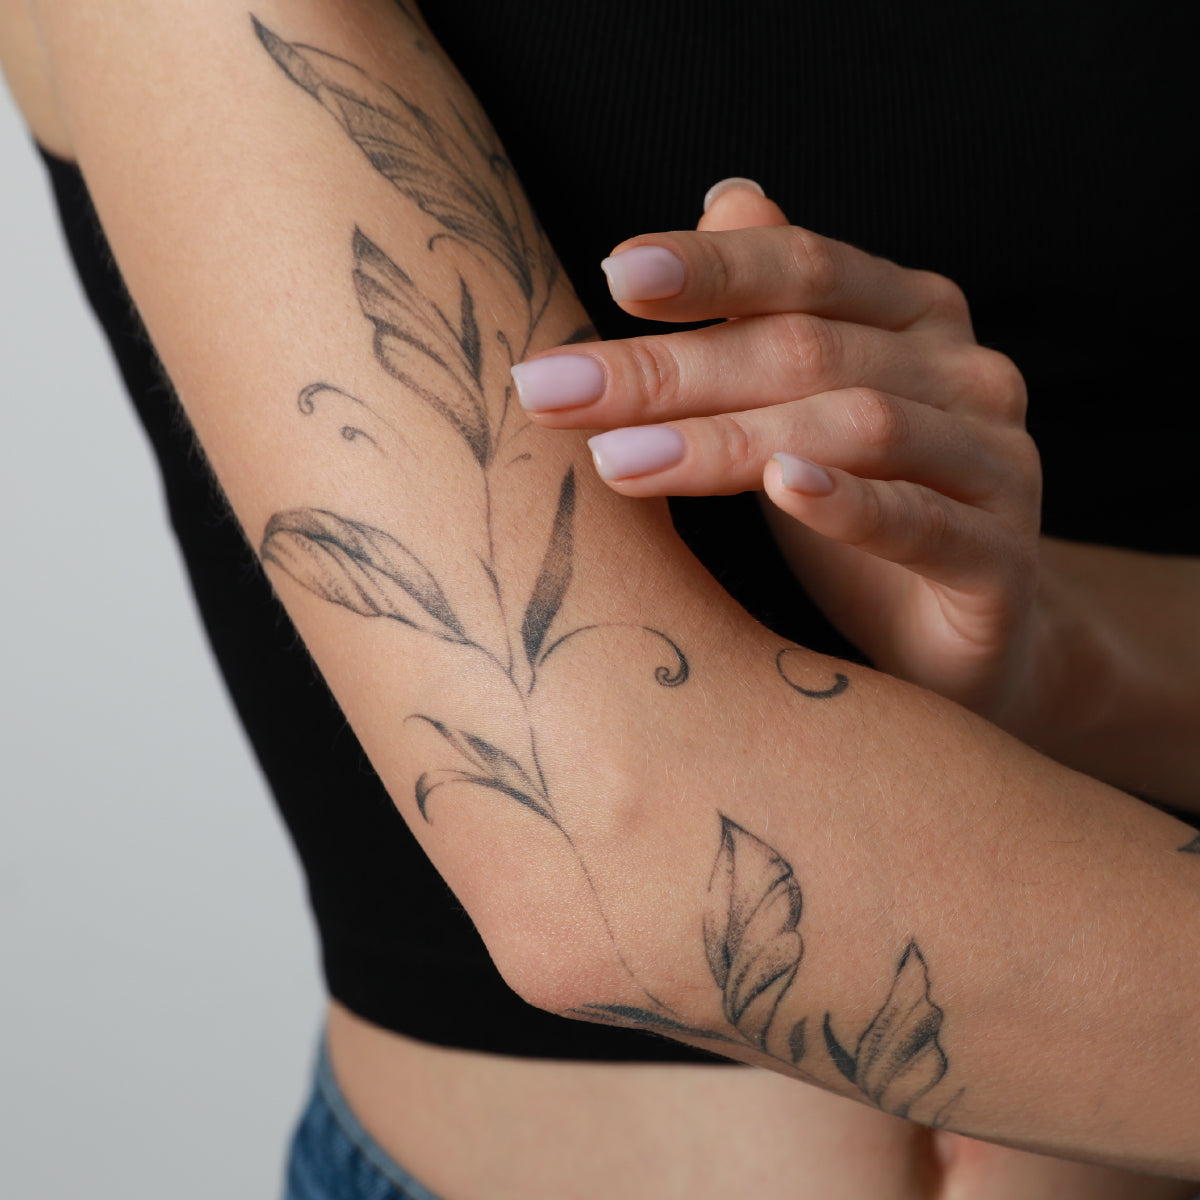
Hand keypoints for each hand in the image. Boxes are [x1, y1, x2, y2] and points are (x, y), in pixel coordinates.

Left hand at [511, 182, 1043, 722]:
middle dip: (669, 369)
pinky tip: (782, 487)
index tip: (612, 273)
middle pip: (807, 348)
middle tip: (552, 390)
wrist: (961, 635)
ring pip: (856, 425)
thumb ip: (770, 310)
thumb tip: (725, 195)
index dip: (711, 267)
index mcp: (913, 316)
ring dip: (725, 439)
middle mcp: (965, 372)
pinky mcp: (998, 560)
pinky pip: (923, 522)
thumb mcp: (802, 404)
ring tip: (617, 460)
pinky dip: (849, 503)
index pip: (806, 268)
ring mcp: (995, 463)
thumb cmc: (861, 509)